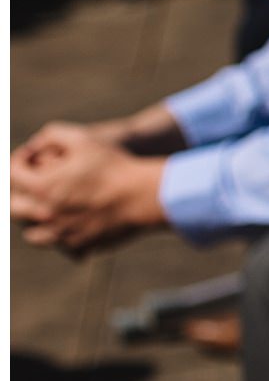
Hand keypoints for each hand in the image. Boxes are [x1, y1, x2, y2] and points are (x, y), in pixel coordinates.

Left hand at [10, 123, 166, 253]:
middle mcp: (45, 214)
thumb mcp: (84, 139)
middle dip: (20, 192)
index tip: (31, 156)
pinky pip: (59, 245)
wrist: (144, 196)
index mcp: (42, 187)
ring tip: (49, 209)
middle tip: (36, 183)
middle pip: (13, 207)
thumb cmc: (115, 165)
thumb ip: (52, 135)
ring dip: (35, 220)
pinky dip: (60, 235)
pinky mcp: (78, 246)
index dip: (19, 160)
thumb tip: (35, 145)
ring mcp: (60, 233)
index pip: (11, 174)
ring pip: (31, 233)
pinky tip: (71, 222)